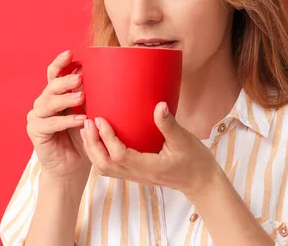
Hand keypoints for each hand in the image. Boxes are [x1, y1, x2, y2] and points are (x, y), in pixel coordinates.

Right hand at [26, 50, 89, 179]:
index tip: (71, 53)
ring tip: (82, 97)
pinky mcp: (35, 131)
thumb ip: (92, 96)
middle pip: (51, 86)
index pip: (54, 73)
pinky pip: (50, 123)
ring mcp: (36, 116)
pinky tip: (80, 120)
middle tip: (81, 78)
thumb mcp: (90, 113)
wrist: (73, 166)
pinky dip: (66, 121)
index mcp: (55, 94)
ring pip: (49, 102)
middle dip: (66, 81)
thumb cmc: (84, 137)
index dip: (60, 63)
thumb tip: (108, 75)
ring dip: (66, 99)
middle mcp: (43, 102)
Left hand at [80, 102, 220, 199]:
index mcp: (149, 167)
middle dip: (92, 144)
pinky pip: (111, 168)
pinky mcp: (135, 174)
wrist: (200, 181)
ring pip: (105, 169)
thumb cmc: (195, 160)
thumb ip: (169, 124)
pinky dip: (100, 155)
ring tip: (87, 131)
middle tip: (87, 123)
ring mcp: (135, 176)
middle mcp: (138, 174)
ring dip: (93, 151)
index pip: (120, 155)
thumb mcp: (184, 140)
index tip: (100, 120)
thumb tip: (159, 105)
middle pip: (105, 165)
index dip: (107, 138)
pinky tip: (99, 141)